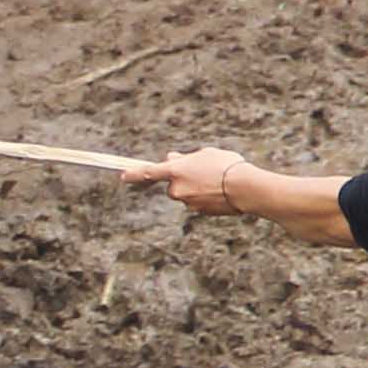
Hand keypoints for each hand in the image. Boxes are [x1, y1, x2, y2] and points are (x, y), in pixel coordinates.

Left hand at [125, 150, 257, 217]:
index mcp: (175, 171)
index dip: (134, 174)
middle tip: (203, 171)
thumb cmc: (226, 165)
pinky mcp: (199, 212)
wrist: (245, 188)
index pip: (148, 172)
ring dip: (196, 188)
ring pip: (187, 194)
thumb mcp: (204, 154)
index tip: (123, 176)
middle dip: (183, 180)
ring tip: (217, 180)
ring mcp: (187, 203)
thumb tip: (170, 159)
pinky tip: (221, 191)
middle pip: (173, 185)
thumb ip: (185, 158)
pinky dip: (206, 198)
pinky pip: (198, 203)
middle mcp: (177, 189)